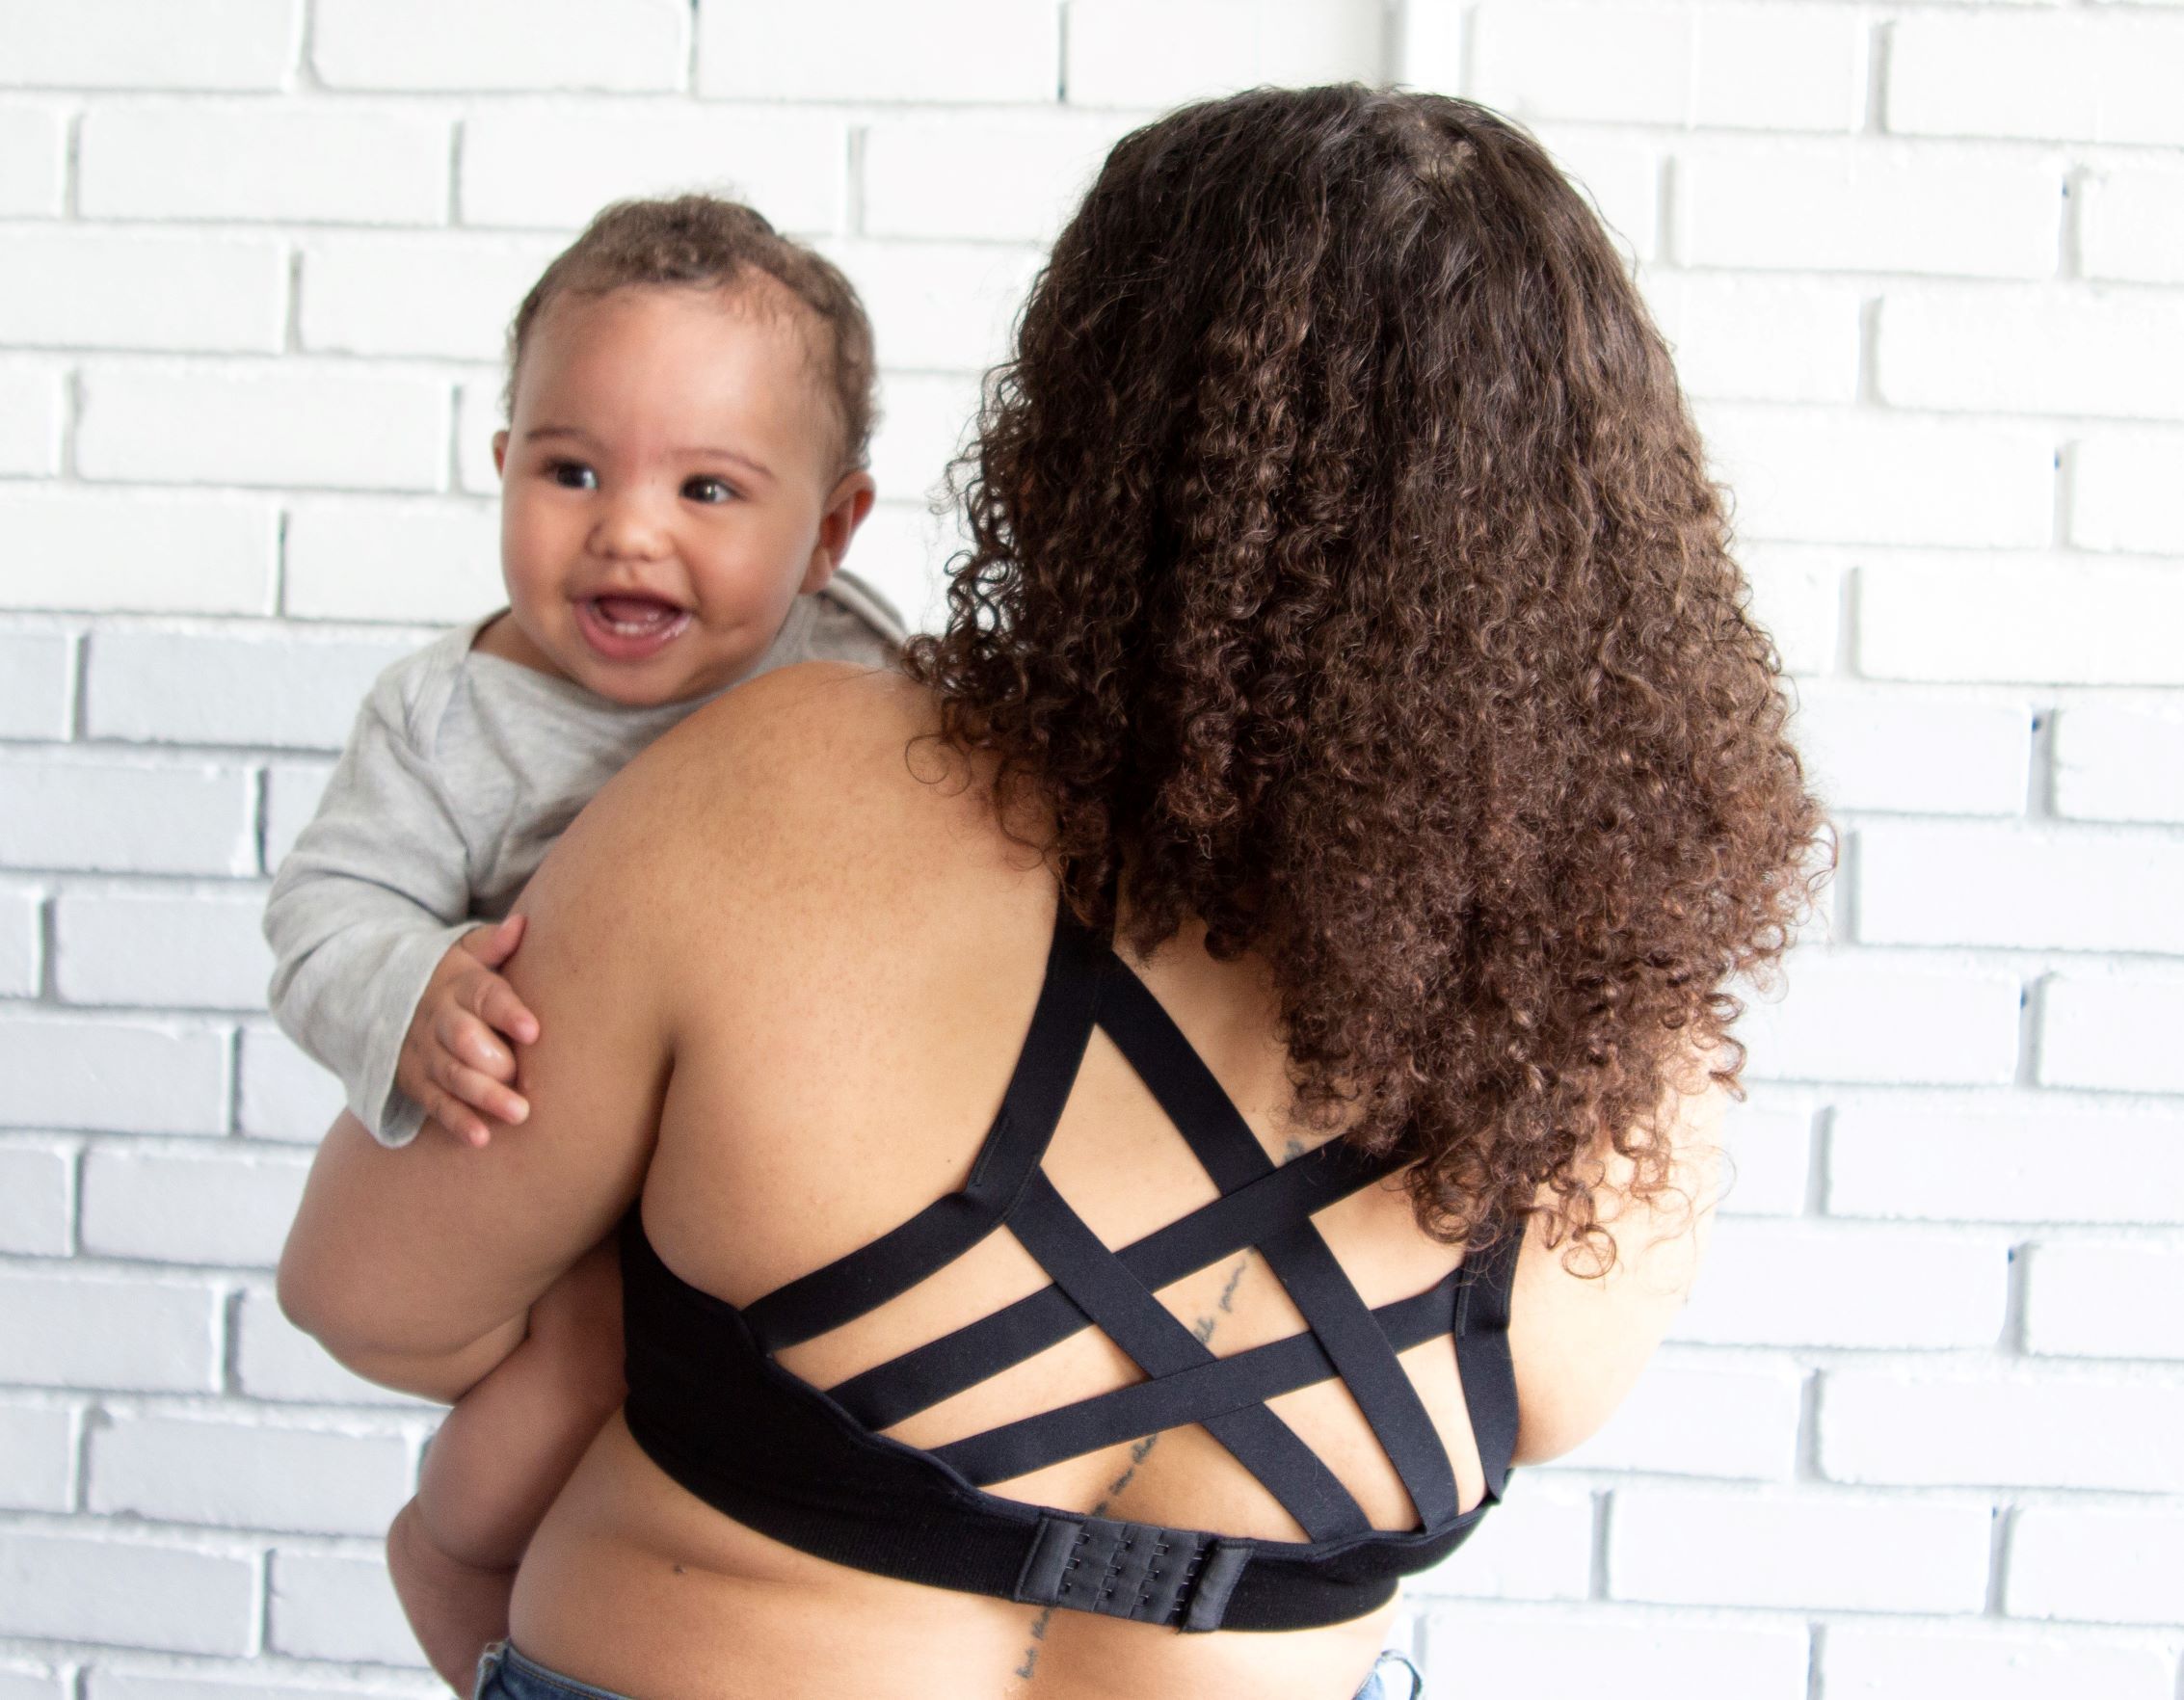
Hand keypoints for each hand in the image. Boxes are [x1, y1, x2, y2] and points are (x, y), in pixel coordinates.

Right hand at [396, 916, 540, 1147]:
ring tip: (519, 1114)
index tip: (533, 1030)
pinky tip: (482, 1138)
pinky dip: (457, 1122)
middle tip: (522, 1079)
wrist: (386, 997)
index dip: (506, 1012)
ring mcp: (423, 1052)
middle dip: (492, 1060)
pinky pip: (435, 1104)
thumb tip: (521, 924)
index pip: (483, 995)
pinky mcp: (415, 1081)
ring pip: (451, 1075)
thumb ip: (492, 944)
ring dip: (482, 1096)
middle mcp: (437, 1018)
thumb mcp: (464, 953)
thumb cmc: (453, 977)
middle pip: (461, 1038)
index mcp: (457, 984)